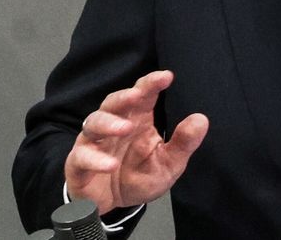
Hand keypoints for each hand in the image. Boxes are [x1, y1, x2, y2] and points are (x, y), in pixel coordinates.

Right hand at [64, 70, 207, 214]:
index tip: (167, 76)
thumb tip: (201, 119)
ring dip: (108, 123)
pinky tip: (109, 164)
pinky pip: (81, 157)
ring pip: (94, 123)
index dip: (151, 83)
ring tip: (125, 128)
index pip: (142, 95)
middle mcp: (114, 126)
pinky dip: (95, 159)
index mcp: (138, 120)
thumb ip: (183, 143)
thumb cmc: (140, 177)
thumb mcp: (169, 164)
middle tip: (138, 95)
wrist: (114, 205)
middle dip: (125, 96)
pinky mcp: (79, 164)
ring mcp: (94, 143)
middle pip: (113, 102)